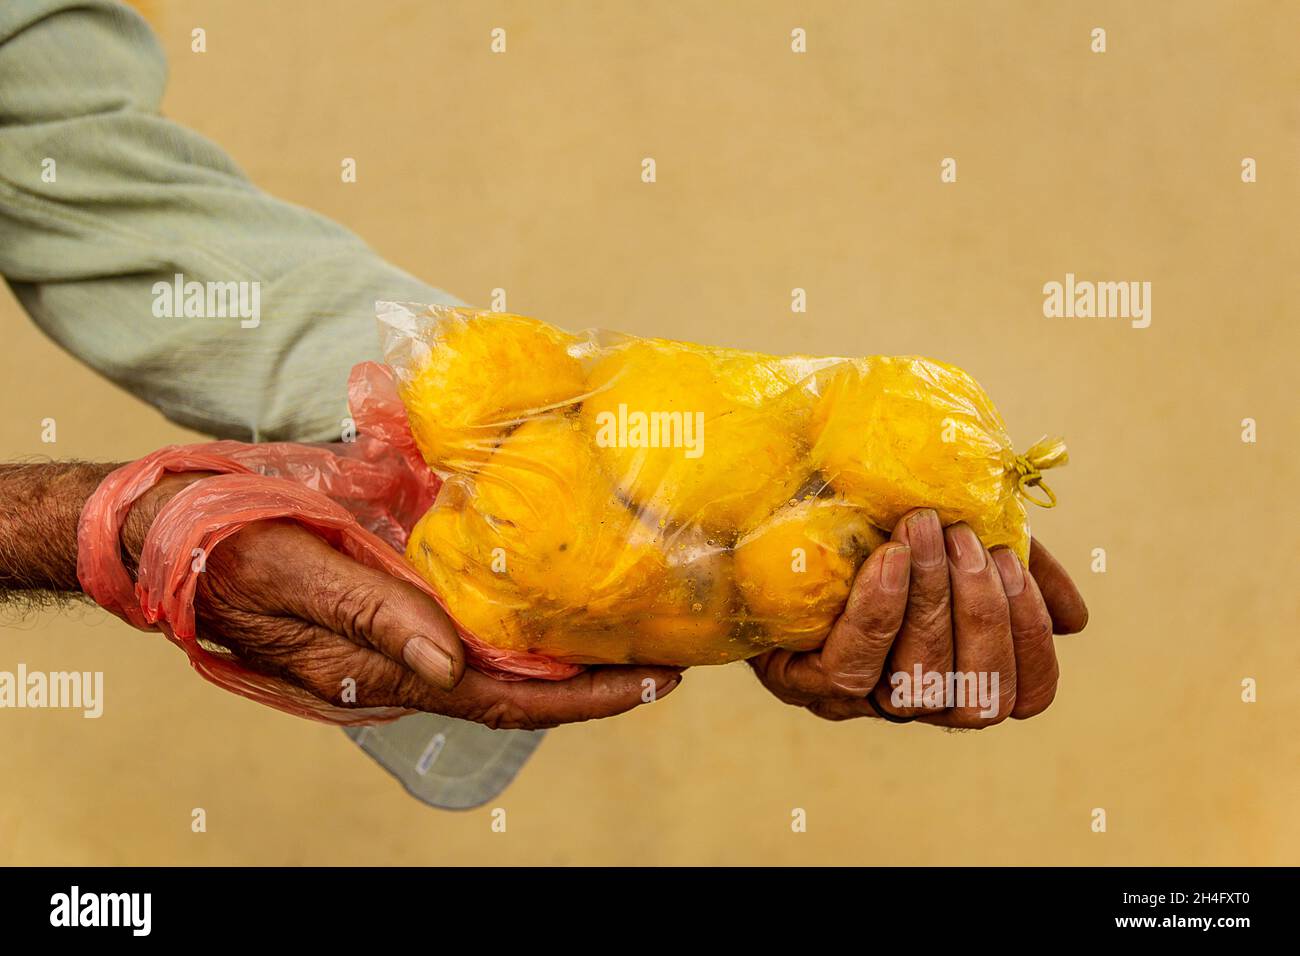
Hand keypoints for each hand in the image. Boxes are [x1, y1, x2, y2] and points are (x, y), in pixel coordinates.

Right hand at [124, 480, 681, 728]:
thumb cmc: (223, 549)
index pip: (501, 697)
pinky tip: (558, 591)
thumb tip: (450, 664)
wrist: (172, 528)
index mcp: (379, 667)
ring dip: (564, 649)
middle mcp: (400, 659)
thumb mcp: (293, 577)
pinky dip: (520, 613)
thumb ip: (371, 619)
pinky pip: (468, 616)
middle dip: (592, 680)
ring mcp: (397, 631)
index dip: (580, 697)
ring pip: (497, 655)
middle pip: (514, 686)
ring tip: (634, 627)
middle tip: (669, 656)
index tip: (651, 683)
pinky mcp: (391, 596)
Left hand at [748, 509, 1087, 726]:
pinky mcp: (800, 682)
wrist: (774, 504)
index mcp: (957, 671)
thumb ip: (1015, 569)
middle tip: (965, 538)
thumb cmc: (872, 521)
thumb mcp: (955, 538)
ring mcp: (855, 699)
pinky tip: (888, 559)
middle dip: (981, 613)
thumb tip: (1075, 619)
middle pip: (974, 697)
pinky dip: (879, 611)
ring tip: (925, 530)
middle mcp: (911, 699)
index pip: (1022, 694)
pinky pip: (850, 666)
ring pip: (916, 682)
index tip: (1013, 565)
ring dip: (932, 601)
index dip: (1030, 639)